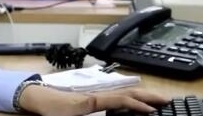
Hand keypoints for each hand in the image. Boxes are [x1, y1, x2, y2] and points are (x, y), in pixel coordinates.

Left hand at [19, 85, 168, 115]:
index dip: (137, 105)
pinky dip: (132, 99)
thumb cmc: (49, 110)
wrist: (36, 98)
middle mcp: (97, 95)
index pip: (120, 100)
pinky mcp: (94, 99)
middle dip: (148, 96)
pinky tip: (137, 105)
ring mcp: (96, 95)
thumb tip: (99, 106)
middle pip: (128, 92)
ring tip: (158, 102)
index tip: (153, 111)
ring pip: (124, 93)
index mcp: (92, 101)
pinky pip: (117, 97)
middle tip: (167, 102)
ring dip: (142, 96)